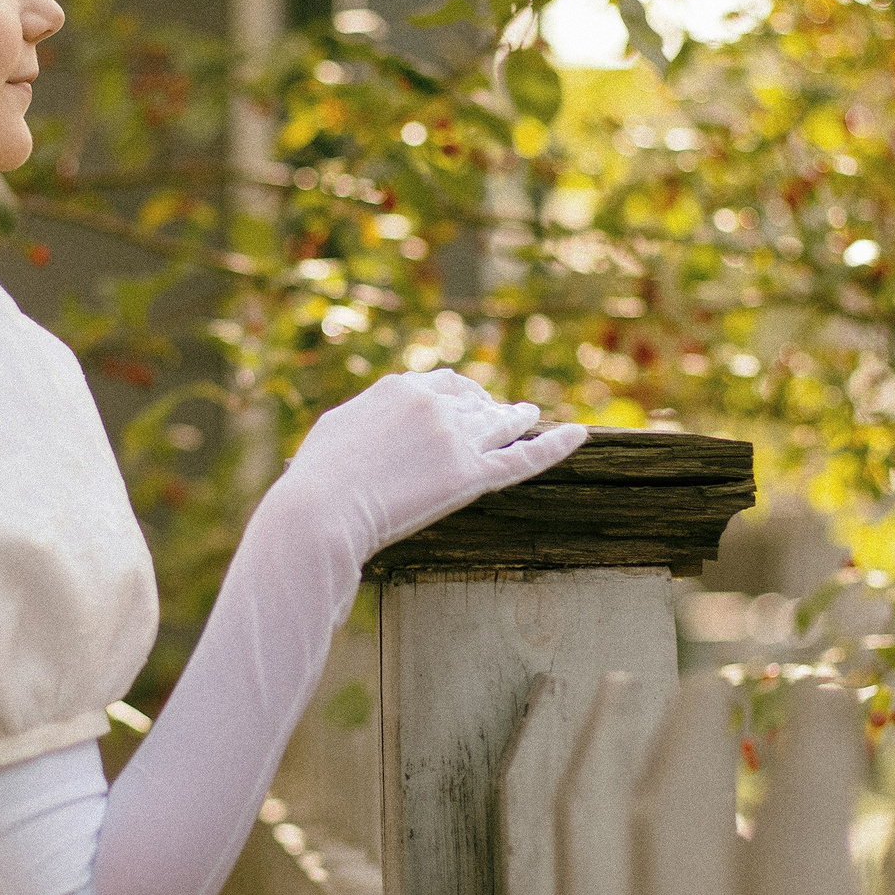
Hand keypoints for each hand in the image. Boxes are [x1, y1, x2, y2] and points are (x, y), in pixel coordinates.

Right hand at [269, 371, 589, 568]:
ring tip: (531, 417)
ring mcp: (455, 438)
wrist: (320, 510)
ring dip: (517, 418)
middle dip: (487, 405)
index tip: (462, 403)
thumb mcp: (337, 432)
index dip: (456, 394)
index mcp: (399, 388)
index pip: (440, 383)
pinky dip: (555, 446)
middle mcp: (433, 404)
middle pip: (473, 400)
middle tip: (500, 413)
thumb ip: (367, 421)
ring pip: (500, 423)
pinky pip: (524, 457)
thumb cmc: (316, 480)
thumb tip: (372, 428)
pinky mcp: (470, 475)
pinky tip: (578, 435)